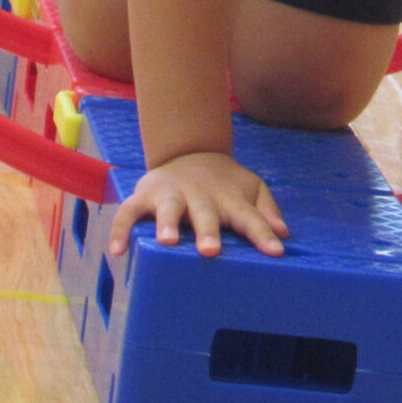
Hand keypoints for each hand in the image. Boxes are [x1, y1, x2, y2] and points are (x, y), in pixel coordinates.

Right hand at [107, 150, 287, 258]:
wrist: (188, 150)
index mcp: (228, 198)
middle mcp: (199, 195)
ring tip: (167, 242)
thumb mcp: (249, 189)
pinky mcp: (144, 196)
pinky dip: (120, 230)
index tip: (275, 252)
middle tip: (211, 251)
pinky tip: (118, 252)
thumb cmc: (222, 184)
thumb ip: (265, 210)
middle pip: (205, 213)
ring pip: (167, 208)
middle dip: (207, 230)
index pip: (249, 216)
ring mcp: (170, 194)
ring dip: (167, 224)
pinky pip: (127, 213)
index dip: (263, 233)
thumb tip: (283, 233)